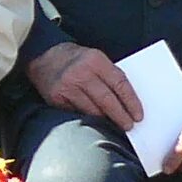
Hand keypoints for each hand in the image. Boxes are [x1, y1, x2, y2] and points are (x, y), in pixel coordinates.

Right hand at [28, 41, 143, 130]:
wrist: (43, 55)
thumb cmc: (75, 59)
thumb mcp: (95, 59)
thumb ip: (110, 75)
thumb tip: (128, 101)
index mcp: (95, 60)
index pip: (119, 84)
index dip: (132, 102)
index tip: (138, 115)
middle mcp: (80, 73)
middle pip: (107, 100)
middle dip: (121, 116)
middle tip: (129, 126)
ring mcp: (67, 86)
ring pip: (92, 110)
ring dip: (105, 121)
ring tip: (114, 126)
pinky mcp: (56, 97)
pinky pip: (77, 113)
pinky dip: (88, 119)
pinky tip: (95, 122)